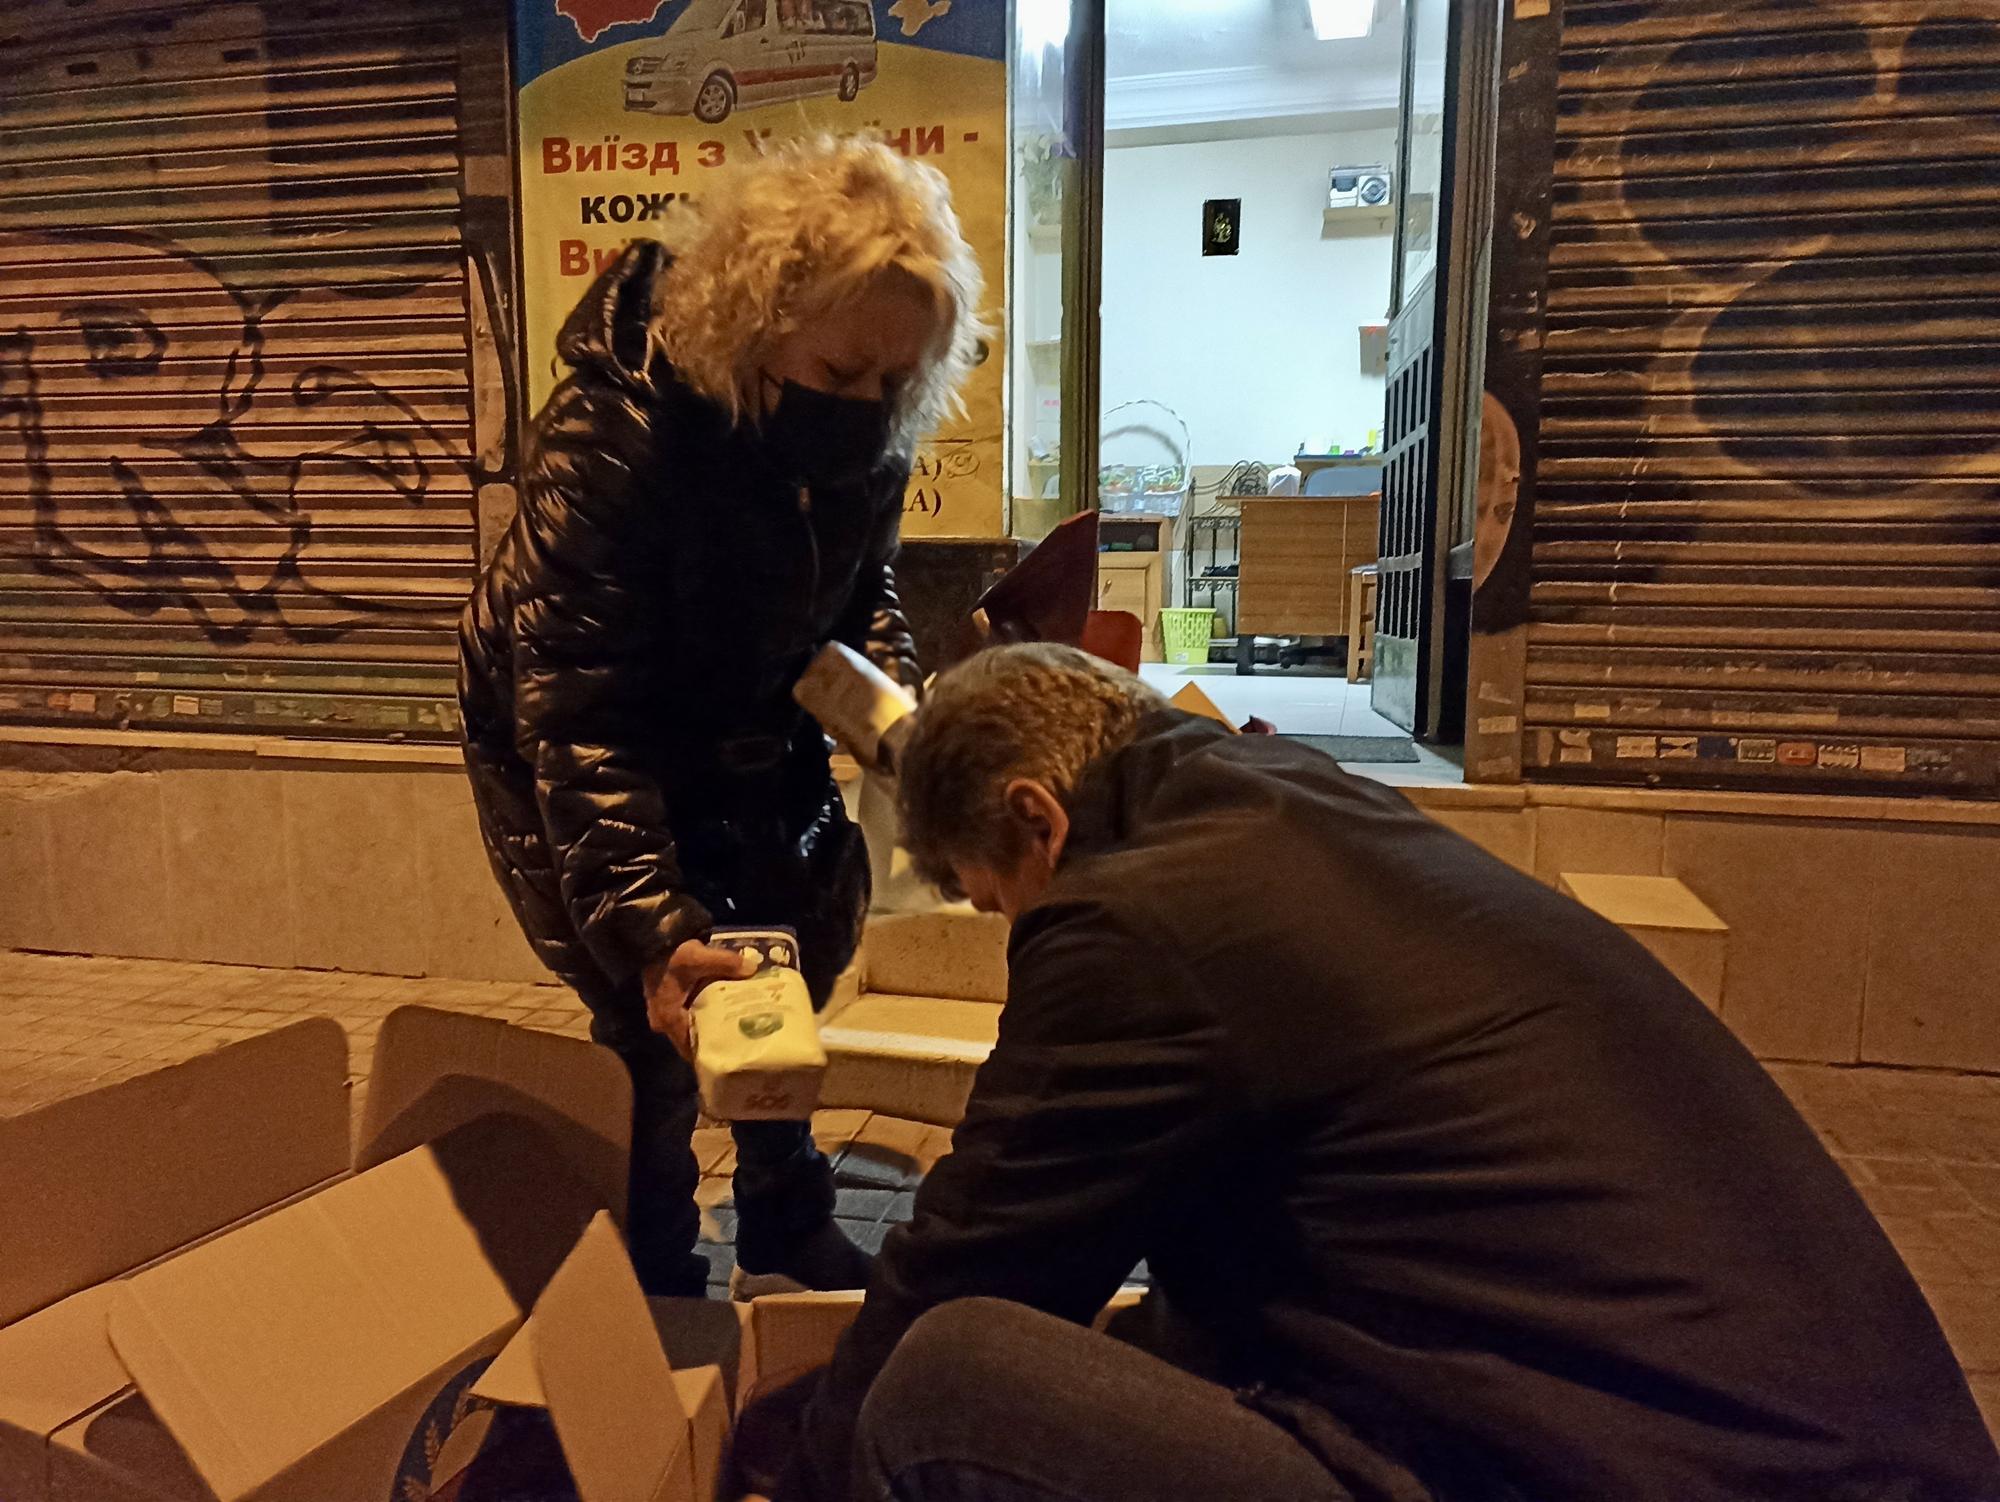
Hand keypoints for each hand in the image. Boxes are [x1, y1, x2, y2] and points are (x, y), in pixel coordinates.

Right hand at [645, 940, 754, 1058]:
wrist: (653, 938)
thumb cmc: (670, 953)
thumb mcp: (697, 956)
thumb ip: (726, 962)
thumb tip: (753, 969)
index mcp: (668, 1018)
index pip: (690, 1048)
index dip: (711, 1052)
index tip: (735, 1052)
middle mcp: (664, 1022)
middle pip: (693, 1040)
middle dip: (715, 1040)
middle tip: (742, 1039)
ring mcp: (665, 1013)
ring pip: (693, 1028)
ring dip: (711, 1027)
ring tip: (739, 1026)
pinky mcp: (671, 1003)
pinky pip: (691, 1016)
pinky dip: (706, 1015)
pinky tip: (726, 1010)